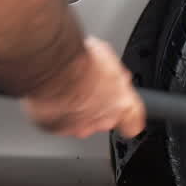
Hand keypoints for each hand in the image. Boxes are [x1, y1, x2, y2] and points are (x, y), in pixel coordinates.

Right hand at [21, 36, 146, 138]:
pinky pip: (58, 122)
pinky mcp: (56, 127)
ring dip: (75, 109)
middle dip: (97, 107)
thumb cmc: (81, 60)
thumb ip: (115, 73)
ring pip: (80, 122)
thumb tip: (113, 71)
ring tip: (66, 90)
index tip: (123, 113)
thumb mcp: (108, 58)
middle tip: (86, 89)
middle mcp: (103, 120)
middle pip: (104, 120)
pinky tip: (52, 96)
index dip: (128, 119)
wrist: (52, 65)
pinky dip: (55, 111)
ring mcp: (79, 126)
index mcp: (122, 103)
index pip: (133, 124)